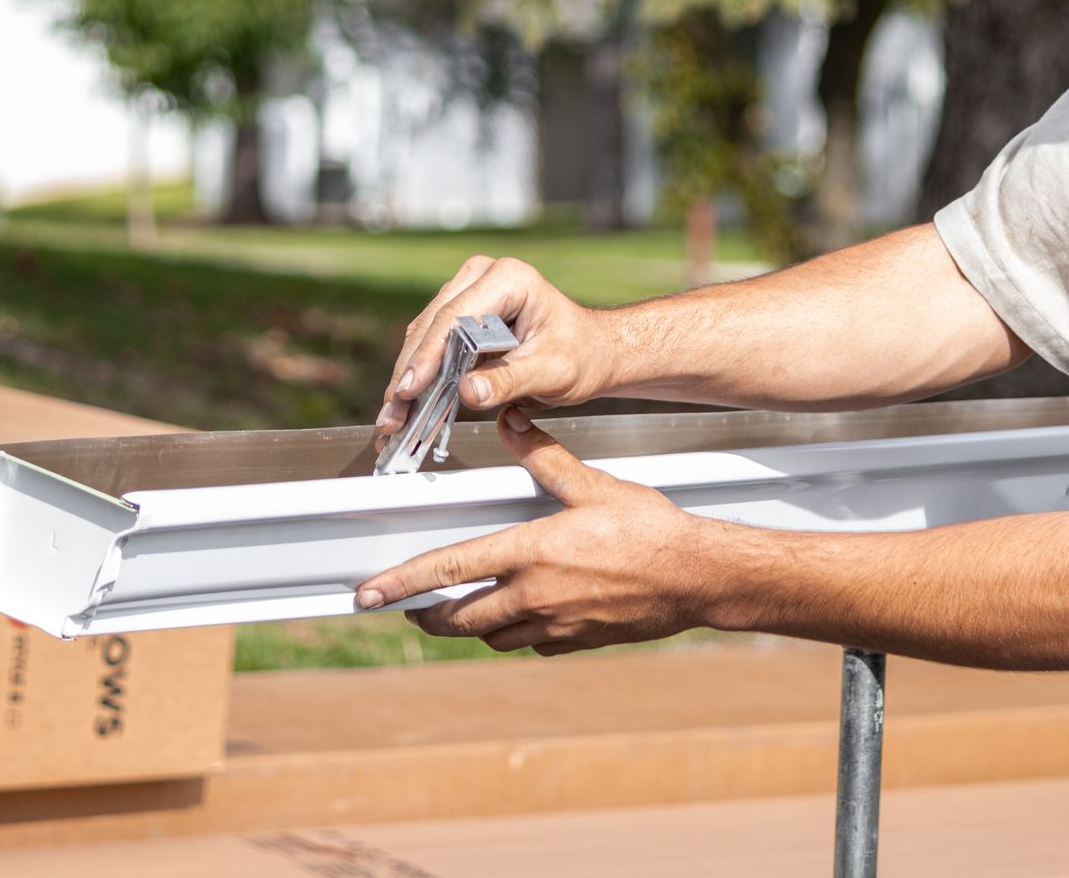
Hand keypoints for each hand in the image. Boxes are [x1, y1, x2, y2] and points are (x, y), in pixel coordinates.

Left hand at [355, 408, 711, 654]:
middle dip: (430, 614)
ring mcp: (556, 624)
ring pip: (492, 635)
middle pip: (460, 617)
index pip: (451, 568)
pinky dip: (517, 632)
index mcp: (533, 551)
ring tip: (463, 608)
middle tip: (412, 608)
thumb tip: (511, 423)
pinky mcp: (576, 641)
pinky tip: (524, 615)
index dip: (403, 583)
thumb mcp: (595, 485)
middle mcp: (537, 595)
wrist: (697, 578)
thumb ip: (546, 458)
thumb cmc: (651, 530)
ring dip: (471, 624)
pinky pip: (531, 644)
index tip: (371, 595)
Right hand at [376, 256, 613, 433]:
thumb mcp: (552, 373)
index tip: (409, 389)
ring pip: (424, 334)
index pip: (456, 317)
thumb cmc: (581, 355)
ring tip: (393, 416)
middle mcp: (483, 276)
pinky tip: (406, 403)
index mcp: (509, 279)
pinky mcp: (461, 312)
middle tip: (392, 413)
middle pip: (432, 326)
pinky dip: (419, 374)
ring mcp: (469, 290)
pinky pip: (431, 342)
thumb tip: (467, 392)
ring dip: (407, 377)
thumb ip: (510, 381)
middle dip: (410, 373)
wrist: (591, 353)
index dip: (428, 356)